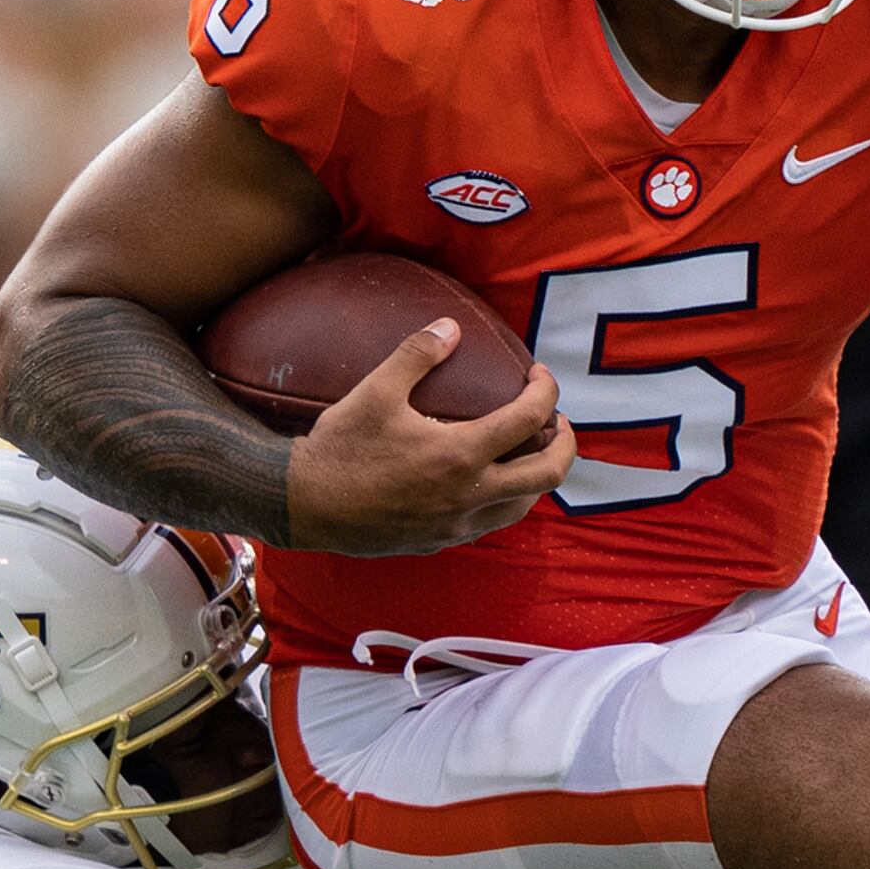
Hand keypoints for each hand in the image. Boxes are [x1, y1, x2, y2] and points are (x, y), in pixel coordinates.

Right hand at [282, 321, 577, 556]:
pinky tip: (487, 479)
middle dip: (565, 443)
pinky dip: (504, 498)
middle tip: (556, 420)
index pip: (529, 419)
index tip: (538, 375)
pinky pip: (489, 523)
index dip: (545, 391)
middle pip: (548, 474)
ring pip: (523, 506)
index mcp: (460, 455)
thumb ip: (418, 354)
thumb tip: (450, 327)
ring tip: (527, 450)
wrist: (304, 505)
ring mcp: (456, 525)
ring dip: (537, 476)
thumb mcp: (376, 391)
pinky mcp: (439, 541)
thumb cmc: (340, 447)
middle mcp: (469, 496)